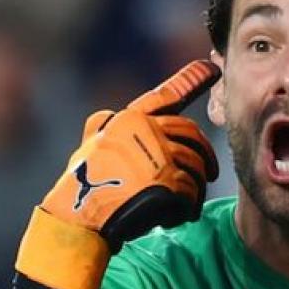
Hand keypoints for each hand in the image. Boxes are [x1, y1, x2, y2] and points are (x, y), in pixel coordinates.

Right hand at [16, 60, 219, 288]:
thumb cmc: (82, 188)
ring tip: (187, 204)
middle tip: (211, 172)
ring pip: (195, 165)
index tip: (209, 69)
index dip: (188, 81)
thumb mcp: (90, 147)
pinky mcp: (166, 180)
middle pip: (191, 135)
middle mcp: (145, 130)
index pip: (164, 97)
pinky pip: (192, 191)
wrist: (78, 219)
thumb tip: (109, 114)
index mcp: (128, 120)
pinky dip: (188, 206)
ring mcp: (157, 154)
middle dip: (205, 154)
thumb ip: (106, 128)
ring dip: (196, 187)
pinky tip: (175, 217)